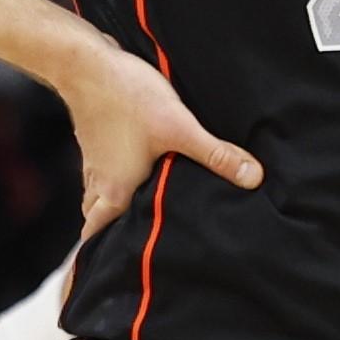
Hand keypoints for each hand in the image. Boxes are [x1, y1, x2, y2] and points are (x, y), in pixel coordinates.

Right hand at [55, 43, 259, 240]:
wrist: (85, 63)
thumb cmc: (126, 97)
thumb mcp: (178, 127)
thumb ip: (216, 154)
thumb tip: (253, 179)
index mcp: (114, 191)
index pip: (96, 236)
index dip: (96, 258)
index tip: (104, 276)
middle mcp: (100, 181)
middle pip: (97, 219)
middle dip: (110, 235)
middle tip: (129, 248)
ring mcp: (94, 160)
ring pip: (98, 196)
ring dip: (112, 207)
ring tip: (138, 214)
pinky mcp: (95, 141)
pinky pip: (102, 174)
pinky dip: (114, 181)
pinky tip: (136, 172)